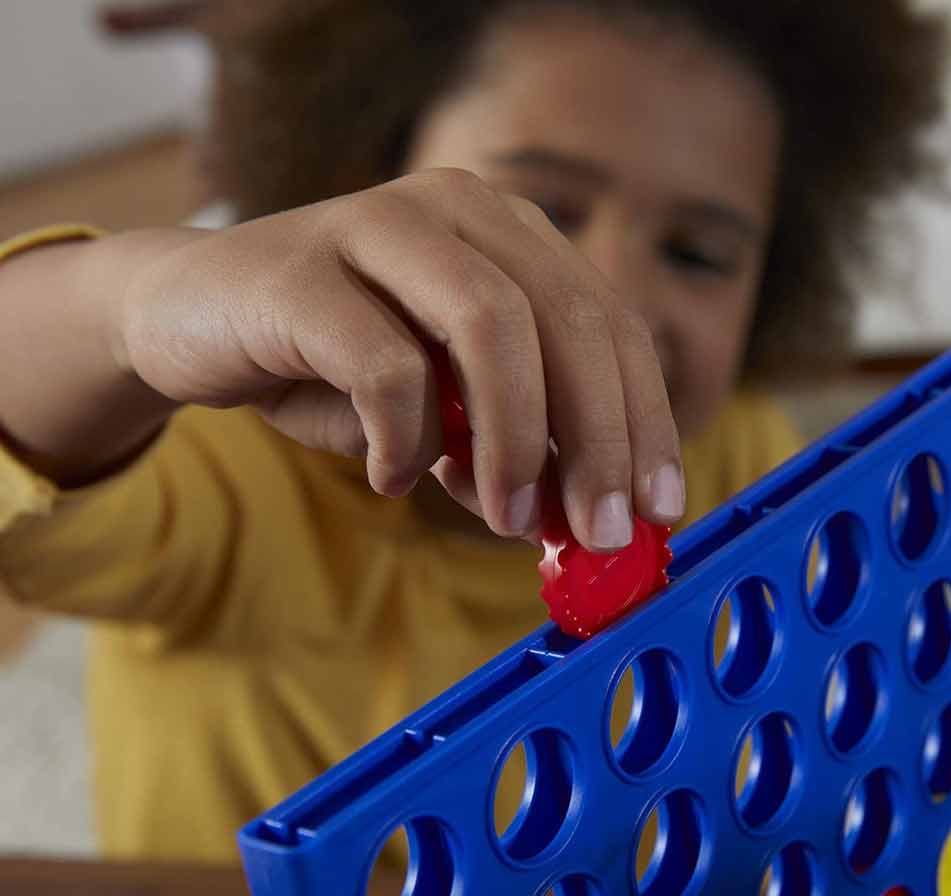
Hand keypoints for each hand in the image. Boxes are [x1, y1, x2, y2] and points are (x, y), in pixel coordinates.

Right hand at [117, 169, 683, 549]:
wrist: (192, 318)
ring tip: (505, 517)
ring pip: (489, 325)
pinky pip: (386, 367)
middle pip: (568, 320)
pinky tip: (390, 476)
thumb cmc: (333, 365)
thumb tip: (578, 519)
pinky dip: (404, 440)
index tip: (660, 508)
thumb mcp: (442, 413)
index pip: (610, 323)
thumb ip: (508, 448)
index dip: (646, 419)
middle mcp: (455, 209)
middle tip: (601, 534)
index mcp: (507, 234)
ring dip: (514, 441)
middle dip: (599, 441)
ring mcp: (376, 225)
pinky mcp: (300, 272)